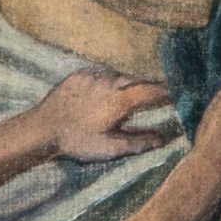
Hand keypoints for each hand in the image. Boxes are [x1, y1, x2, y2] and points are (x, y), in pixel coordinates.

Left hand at [32, 66, 178, 163]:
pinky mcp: (81, 72)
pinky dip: (109, 82)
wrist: (41, 128)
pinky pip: (102, 74)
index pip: (153, 90)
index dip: (168, 91)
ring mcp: (94, 74)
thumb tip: (164, 139)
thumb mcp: (110, 148)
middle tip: (159, 95)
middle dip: (149, 88)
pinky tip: (105, 95)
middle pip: (138, 80)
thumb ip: (140, 142)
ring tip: (127, 101)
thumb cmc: (77, 141)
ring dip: (127, 85)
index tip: (180, 92)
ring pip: (120, 76)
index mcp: (120, 99)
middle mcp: (110, 81)